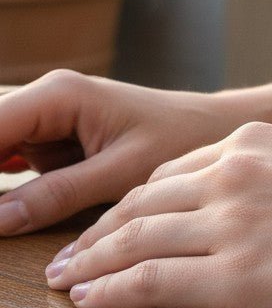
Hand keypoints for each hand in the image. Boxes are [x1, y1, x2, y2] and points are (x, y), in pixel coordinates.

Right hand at [0, 70, 247, 234]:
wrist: (214, 126)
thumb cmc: (181, 137)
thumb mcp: (121, 171)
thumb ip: (56, 194)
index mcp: (58, 95)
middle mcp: (45, 99)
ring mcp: (45, 119)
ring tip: (25, 209)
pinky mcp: (51, 140)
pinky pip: (7, 160)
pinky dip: (3, 186)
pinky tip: (11, 211)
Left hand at [45, 122, 271, 307]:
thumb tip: (250, 213)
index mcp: (258, 141)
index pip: (172, 171)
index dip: (135, 201)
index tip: (116, 219)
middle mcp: (234, 171)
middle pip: (141, 202)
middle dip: (100, 230)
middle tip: (73, 253)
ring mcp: (231, 222)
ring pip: (132, 239)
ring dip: (92, 262)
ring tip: (69, 279)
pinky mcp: (234, 277)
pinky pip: (147, 283)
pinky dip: (110, 292)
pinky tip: (92, 300)